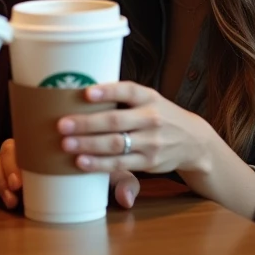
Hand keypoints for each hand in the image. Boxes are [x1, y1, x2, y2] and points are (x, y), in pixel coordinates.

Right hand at [0, 138, 140, 210]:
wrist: (80, 162)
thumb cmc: (98, 160)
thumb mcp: (113, 168)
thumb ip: (123, 181)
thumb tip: (127, 199)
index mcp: (50, 132)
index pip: (32, 131)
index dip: (27, 152)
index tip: (31, 172)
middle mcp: (28, 140)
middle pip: (8, 146)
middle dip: (9, 167)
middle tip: (19, 185)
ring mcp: (13, 154)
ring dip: (0, 176)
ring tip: (13, 195)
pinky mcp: (3, 168)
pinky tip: (7, 200)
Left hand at [57, 82, 211, 175]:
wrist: (193, 141)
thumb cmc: (159, 115)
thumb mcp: (149, 99)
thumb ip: (123, 97)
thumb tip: (82, 91)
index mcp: (149, 97)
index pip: (127, 90)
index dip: (107, 91)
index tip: (86, 92)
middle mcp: (151, 118)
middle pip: (115, 121)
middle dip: (86, 123)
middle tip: (62, 124)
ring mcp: (151, 142)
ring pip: (116, 144)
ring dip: (88, 145)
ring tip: (66, 144)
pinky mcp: (148, 162)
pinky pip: (120, 164)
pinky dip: (99, 164)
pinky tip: (82, 162)